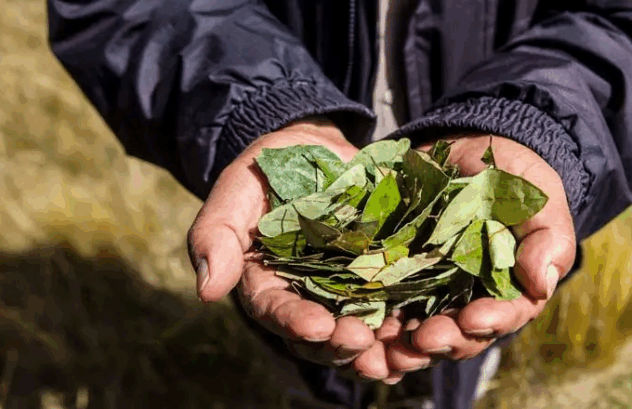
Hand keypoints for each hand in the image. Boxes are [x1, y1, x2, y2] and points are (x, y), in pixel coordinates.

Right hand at [187, 117, 394, 380]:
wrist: (315, 150)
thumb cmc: (269, 169)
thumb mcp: (237, 189)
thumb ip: (216, 233)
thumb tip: (207, 291)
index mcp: (266, 283)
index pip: (276, 310)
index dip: (294, 322)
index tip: (316, 327)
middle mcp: (307, 296)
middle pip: (321, 335)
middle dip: (339, 344)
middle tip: (360, 343)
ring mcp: (346, 290)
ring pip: (360, 332)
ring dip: (379, 349)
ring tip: (397, 355)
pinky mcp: (382, 276)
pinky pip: (395, 307)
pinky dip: (408, 326)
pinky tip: (424, 335)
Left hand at [380, 134, 576, 375]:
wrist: (468, 152)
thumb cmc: (513, 179)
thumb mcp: (537, 200)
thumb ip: (546, 239)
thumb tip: (540, 283)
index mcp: (507, 290)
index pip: (502, 316)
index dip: (489, 322)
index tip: (472, 319)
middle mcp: (467, 300)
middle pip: (456, 335)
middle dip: (440, 341)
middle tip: (422, 340)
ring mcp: (428, 292)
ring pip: (416, 333)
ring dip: (400, 348)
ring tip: (384, 351)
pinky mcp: (394, 276)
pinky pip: (379, 308)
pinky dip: (368, 326)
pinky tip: (355, 334)